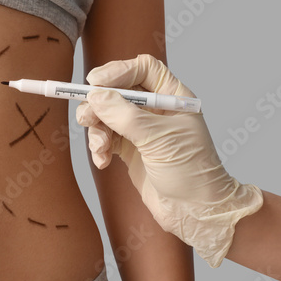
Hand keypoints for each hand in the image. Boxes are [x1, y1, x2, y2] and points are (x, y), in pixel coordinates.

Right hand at [77, 55, 262, 266]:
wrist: (194, 211)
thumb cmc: (191, 171)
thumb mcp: (158, 138)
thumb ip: (124, 115)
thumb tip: (95, 97)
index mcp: (172, 97)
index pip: (142, 69)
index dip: (117, 72)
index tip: (95, 83)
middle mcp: (155, 110)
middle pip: (118, 92)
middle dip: (99, 104)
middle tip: (86, 118)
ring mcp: (142, 130)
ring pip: (107, 116)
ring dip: (97, 131)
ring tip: (99, 148)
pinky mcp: (131, 150)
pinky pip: (107, 139)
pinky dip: (100, 148)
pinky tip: (102, 162)